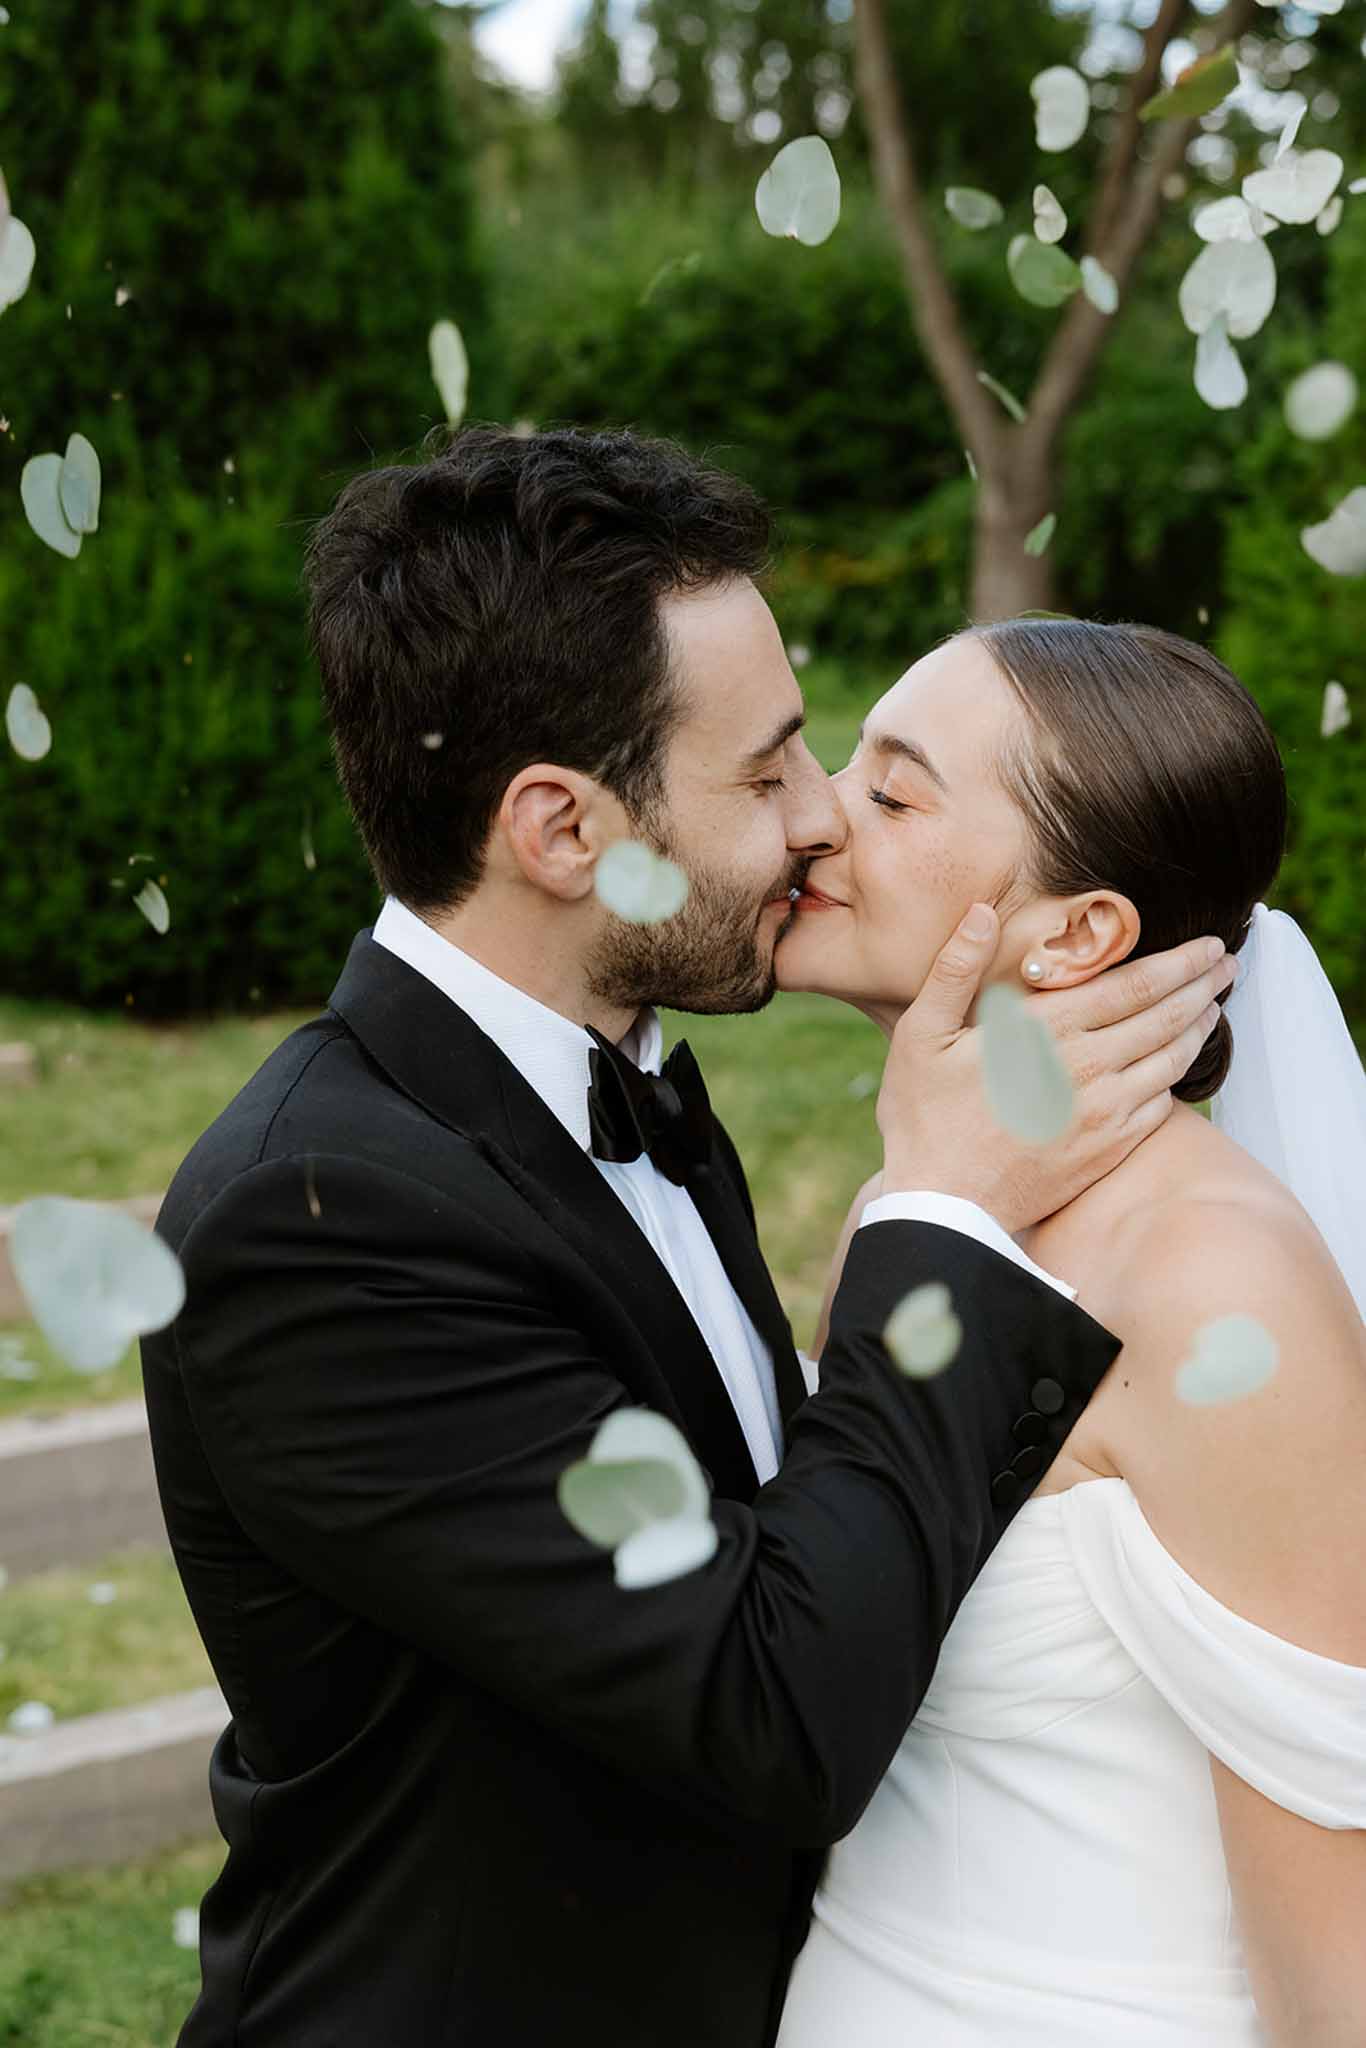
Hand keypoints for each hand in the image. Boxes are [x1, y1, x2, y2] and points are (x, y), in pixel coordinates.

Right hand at [878, 904, 1235, 1233]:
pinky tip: (1180, 1063)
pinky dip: (1178, 1076)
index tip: (1208, 944)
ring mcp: (1104, 1111)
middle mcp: (1086, 1066)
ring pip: (1171, 1059)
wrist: (943, 1204)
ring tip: (1213, 1004)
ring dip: (1199, 1026)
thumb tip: (981, 912)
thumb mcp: (921, 1034)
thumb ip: (955, 969)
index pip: (1134, 984)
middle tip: (1227, 963)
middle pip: (1165, 1015)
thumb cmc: (924, 1117)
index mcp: (1046, 1030)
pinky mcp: (1109, 1149)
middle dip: (1202, 984)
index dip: (1180, 962)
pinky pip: (1161, 1104)